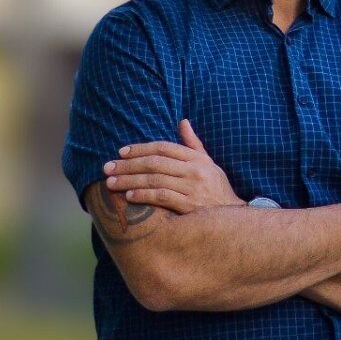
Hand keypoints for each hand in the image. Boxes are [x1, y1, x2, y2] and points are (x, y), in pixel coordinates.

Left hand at [103, 119, 246, 213]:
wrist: (232, 217)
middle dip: (128, 164)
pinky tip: (129, 195)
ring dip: (130, 180)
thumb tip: (183, 121)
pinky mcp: (189, 206)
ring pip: (154, 179)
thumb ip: (193, 144)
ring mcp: (192, 188)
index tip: (121, 152)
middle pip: (155, 163)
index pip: (164, 148)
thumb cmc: (217, 188)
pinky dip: (144, 195)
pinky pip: (161, 197)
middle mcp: (194, 171)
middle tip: (108, 167)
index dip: (141, 148)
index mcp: (197, 159)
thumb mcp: (209, 163)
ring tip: (111, 182)